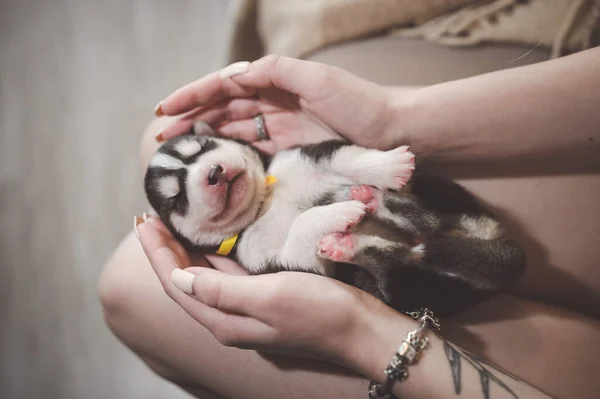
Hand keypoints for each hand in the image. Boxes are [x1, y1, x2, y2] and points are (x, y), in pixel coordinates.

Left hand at [135, 215, 385, 368]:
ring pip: (201, 277)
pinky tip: (207, 240)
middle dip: (163, 249)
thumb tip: (176, 279)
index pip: (176, 284)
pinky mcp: (262, 297)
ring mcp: (245, 308)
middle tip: (150, 216)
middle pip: (183, 281)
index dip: (156, 253)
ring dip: (183, 250)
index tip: (142, 220)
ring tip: (169, 223)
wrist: (359, 328)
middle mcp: (228, 317)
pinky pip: (224, 274)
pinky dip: (209, 255)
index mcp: (224, 320)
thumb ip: (221, 290)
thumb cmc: (317, 311)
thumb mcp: (269, 298)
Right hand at [153, 55, 404, 152]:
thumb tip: (237, 71)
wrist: (396, 133)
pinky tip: (213, 164)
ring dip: (206, 138)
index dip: (193, 97)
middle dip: (191, 120)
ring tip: (178, 152)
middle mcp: (275, 102)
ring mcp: (282, 126)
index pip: (224, 86)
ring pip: (234, 130)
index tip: (164, 110)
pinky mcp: (291, 149)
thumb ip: (277, 72)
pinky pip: (254, 149)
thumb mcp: (318, 80)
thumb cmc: (361, 105)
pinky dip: (232, 155)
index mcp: (276, 81)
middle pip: (223, 109)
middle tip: (162, 138)